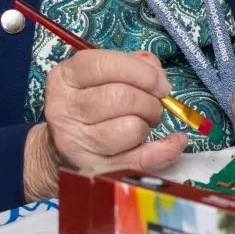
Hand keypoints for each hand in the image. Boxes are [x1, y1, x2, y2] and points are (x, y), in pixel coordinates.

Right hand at [25, 49, 184, 200]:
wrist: (59, 149)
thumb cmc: (88, 105)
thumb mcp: (101, 77)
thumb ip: (133, 66)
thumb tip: (158, 76)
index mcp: (65, 78)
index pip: (105, 65)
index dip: (142, 72)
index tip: (160, 83)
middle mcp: (64, 109)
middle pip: (121, 97)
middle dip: (150, 101)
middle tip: (154, 106)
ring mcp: (74, 141)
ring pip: (129, 128)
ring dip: (148, 124)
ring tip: (145, 123)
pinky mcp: (92, 168)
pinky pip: (140, 160)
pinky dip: (165, 150)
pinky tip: (175, 142)